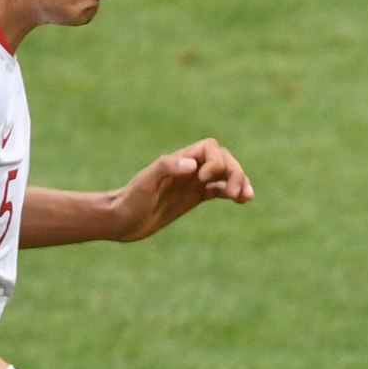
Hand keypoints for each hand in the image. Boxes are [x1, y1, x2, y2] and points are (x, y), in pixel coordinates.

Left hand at [112, 139, 252, 240]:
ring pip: (225, 175)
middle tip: (235, 193)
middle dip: (234, 173)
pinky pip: (218, 190)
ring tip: (246, 198)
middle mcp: (189, 168)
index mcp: (179, 160)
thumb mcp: (146, 183)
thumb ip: (167, 167)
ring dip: (238, 182)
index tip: (203, 180)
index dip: (215, 162)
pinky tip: (241, 201)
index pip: (210, 148)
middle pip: (223, 160)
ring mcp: (193, 183)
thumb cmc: (130, 200)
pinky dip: (232, 193)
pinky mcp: (193, 197)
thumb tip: (193, 164)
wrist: (121, 220)